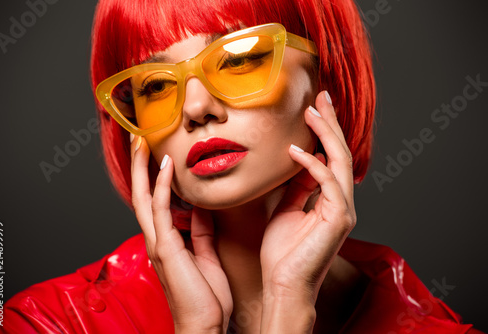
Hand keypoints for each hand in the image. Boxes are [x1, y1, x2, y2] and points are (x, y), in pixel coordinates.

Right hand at [130, 138, 232, 332]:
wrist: (205, 324)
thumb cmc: (206, 296)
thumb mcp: (205, 253)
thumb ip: (200, 230)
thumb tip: (200, 207)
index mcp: (166, 240)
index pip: (154, 201)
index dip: (151, 177)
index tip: (154, 153)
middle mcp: (156, 238)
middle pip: (142, 194)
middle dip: (138, 166)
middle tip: (138, 139)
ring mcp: (158, 243)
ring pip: (144, 198)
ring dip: (142, 169)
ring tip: (142, 143)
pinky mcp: (166, 248)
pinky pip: (161, 211)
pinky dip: (161, 187)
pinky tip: (165, 167)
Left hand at [260, 91, 356, 331]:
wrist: (283, 285)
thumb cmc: (282, 253)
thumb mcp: (287, 210)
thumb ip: (297, 187)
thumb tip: (299, 161)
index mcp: (330, 200)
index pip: (331, 157)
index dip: (325, 131)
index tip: (314, 108)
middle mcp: (341, 202)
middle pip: (340, 153)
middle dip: (331, 123)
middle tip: (321, 96)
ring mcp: (342, 210)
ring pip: (340, 162)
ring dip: (326, 135)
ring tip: (312, 112)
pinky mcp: (338, 219)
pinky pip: (327, 183)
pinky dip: (313, 164)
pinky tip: (295, 151)